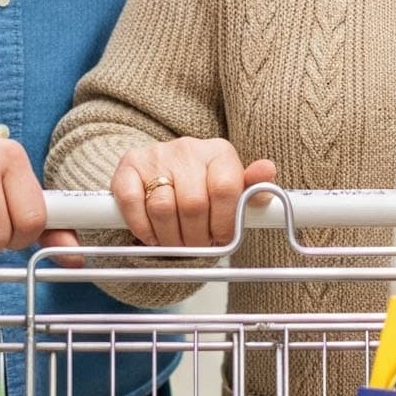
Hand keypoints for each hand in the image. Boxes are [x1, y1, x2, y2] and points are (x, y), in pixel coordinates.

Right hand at [109, 138, 277, 247]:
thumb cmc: (205, 188)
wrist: (165, 173)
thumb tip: (267, 171)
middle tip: (196, 246)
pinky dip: (142, 228)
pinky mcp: (128, 166)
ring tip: (176, 243)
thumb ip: (253, 189)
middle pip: (193, 204)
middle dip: (196, 236)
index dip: (223, 223)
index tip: (220, 238)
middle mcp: (188, 149)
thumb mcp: (235, 191)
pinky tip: (153, 235)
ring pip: (163, 208)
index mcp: (219, 152)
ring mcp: (156, 155)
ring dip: (170, 238)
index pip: (225, 189)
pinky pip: (132, 203)